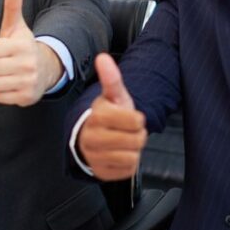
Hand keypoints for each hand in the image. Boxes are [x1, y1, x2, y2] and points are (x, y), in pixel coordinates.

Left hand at [0, 0, 61, 106]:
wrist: (47, 69)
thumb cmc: (24, 47)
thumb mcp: (17, 27)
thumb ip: (12, 6)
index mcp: (22, 45)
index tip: (1, 49)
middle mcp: (27, 64)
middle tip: (3, 63)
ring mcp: (28, 82)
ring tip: (7, 74)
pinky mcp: (27, 97)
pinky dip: (1, 92)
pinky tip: (11, 84)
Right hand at [76, 54, 146, 180]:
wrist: (92, 137)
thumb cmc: (108, 115)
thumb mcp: (114, 96)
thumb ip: (111, 78)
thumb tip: (103, 57)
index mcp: (97, 116)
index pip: (135, 121)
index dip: (137, 119)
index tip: (129, 117)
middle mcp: (92, 137)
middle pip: (135, 141)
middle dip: (137, 135)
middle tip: (127, 131)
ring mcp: (94, 156)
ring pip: (132, 157)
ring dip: (133, 150)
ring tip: (123, 142)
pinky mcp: (100, 172)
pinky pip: (127, 170)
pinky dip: (127, 163)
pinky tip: (118, 154)